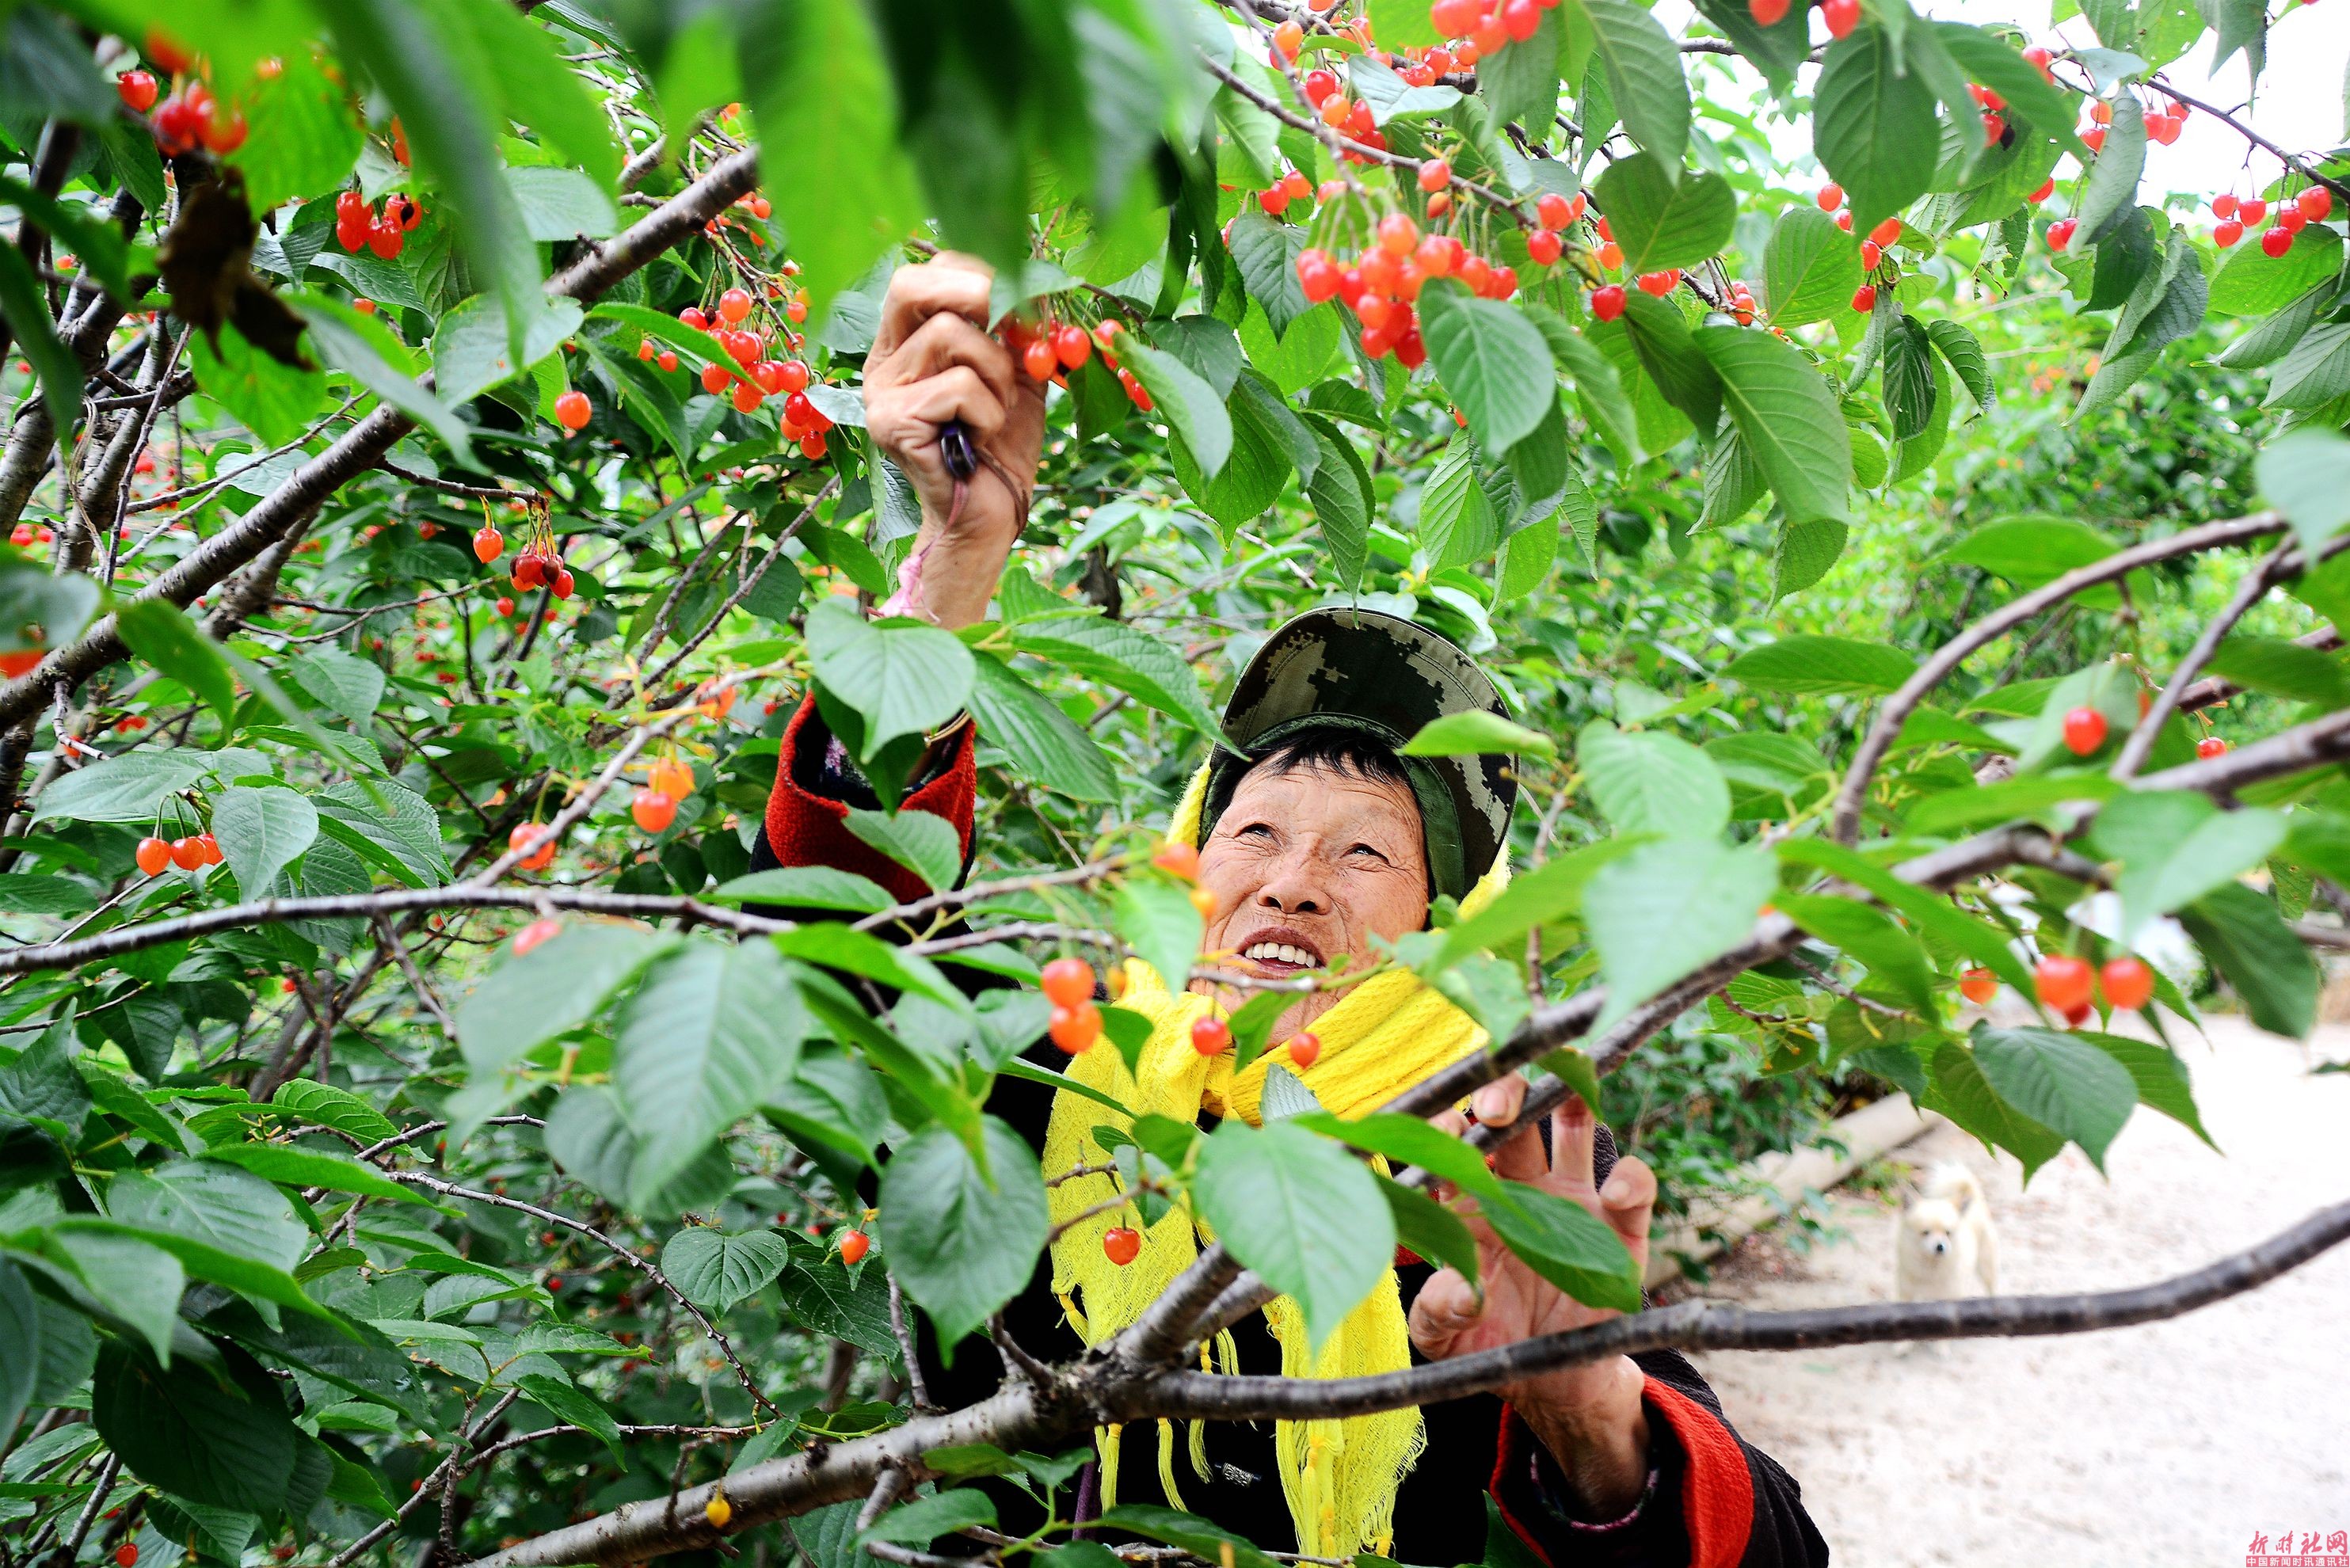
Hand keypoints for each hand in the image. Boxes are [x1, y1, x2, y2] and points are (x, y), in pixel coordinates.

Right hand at [862, 256, 1046, 629]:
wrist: (989, 516)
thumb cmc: (1001, 445)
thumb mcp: (1016, 375)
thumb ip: (1018, 331)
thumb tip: (1038, 285)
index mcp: (906, 342)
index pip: (925, 274)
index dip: (975, 272)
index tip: (1022, 294)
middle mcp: (882, 361)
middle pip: (910, 285)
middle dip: (975, 291)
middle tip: (1017, 320)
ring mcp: (880, 392)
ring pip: (949, 335)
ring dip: (996, 370)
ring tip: (997, 410)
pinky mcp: (891, 423)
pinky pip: (958, 386)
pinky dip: (990, 410)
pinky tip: (983, 437)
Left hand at [1409, 1085, 1656, 1517]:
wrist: (1550, 1378)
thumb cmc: (1483, 1342)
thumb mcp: (1445, 1338)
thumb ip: (1437, 1313)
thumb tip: (1461, 1292)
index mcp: (1468, 1201)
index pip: (1453, 1145)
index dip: (1445, 1126)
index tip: (1441, 1126)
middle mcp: (1519, 1187)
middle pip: (1512, 1116)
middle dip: (1503, 1096)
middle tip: (1494, 1110)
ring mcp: (1572, 1200)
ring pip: (1573, 1126)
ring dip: (1570, 1098)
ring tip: (1567, 1088)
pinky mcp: (1621, 1227)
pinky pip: (1634, 1186)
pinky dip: (1631, 1179)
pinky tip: (1616, 1193)